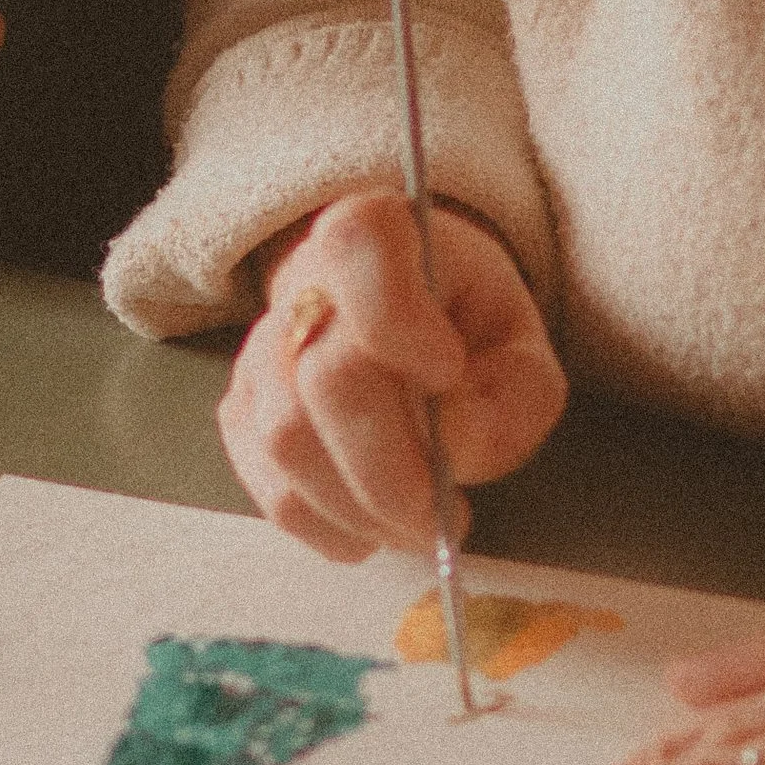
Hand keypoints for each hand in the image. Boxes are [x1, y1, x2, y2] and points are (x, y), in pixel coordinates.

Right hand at [216, 190, 565, 558]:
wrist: (412, 317)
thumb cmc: (468, 326)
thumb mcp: (523, 343)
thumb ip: (515, 393)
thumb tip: (456, 447)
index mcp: (376, 232)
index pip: (356, 249)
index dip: (397, 319)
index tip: (448, 368)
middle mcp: (301, 284)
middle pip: (324, 378)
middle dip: (392, 470)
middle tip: (447, 514)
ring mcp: (259, 351)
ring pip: (285, 442)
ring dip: (360, 509)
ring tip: (419, 527)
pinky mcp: (242, 413)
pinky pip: (266, 486)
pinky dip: (326, 527)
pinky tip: (373, 532)